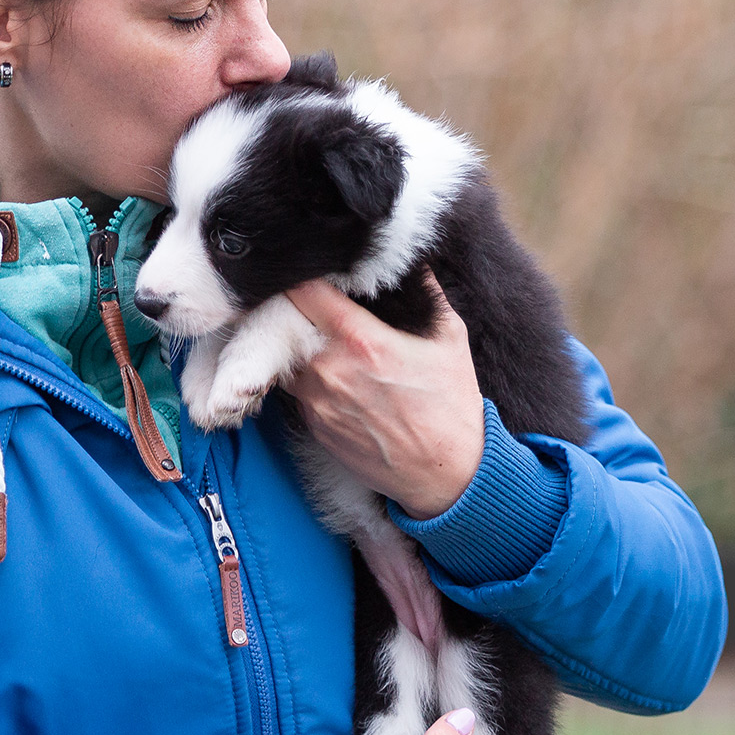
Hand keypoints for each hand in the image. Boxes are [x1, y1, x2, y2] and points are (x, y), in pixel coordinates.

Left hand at [282, 273, 484, 519]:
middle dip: (292, 304)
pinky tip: (329, 371)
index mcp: (360, 341)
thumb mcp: (450, 338)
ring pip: (282, 356)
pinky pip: (295, 389)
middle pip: (283, 320)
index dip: (303, 272)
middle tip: (310, 296)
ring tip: (316, 333)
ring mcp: (315, 402)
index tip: (312, 265)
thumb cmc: (452, 406)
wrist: (447, 476)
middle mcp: (328, 370)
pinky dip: (304, 374)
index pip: (305, 290)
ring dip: (292, 342)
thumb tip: (411, 258)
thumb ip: (426, 292)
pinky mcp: (312, 427)